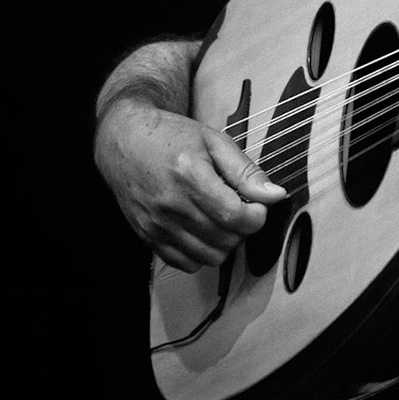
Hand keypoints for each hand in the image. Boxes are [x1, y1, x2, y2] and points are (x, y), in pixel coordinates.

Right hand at [94, 100, 285, 270]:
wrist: (124, 139)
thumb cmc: (169, 136)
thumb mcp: (214, 141)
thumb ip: (246, 171)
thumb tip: (275, 195)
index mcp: (190, 176)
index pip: (235, 217)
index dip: (257, 216)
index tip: (259, 205)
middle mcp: (170, 205)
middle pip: (225, 239)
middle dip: (244, 228)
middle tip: (242, 209)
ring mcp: (156, 224)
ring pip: (208, 256)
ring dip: (225, 243)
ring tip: (223, 220)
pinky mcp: (147, 236)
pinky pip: (184, 263)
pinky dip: (201, 253)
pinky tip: (204, 231)